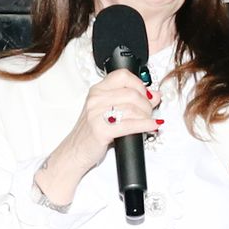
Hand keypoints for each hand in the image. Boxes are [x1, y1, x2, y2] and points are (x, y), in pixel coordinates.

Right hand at [35, 69, 159, 203]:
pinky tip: (152, 126)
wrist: (74, 152)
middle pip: (132, 93)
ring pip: (133, 108)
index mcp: (97, 90)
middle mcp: (96, 99)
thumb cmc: (92, 133)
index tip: (147, 94)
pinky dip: (145, 125)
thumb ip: (130, 101)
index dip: (140, 84)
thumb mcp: (109, 112)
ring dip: (147, 116)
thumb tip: (154, 95)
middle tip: (150, 113)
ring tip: (148, 122)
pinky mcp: (101, 130)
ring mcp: (97, 114)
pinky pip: (130, 125)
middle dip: (147, 104)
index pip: (123, 76)